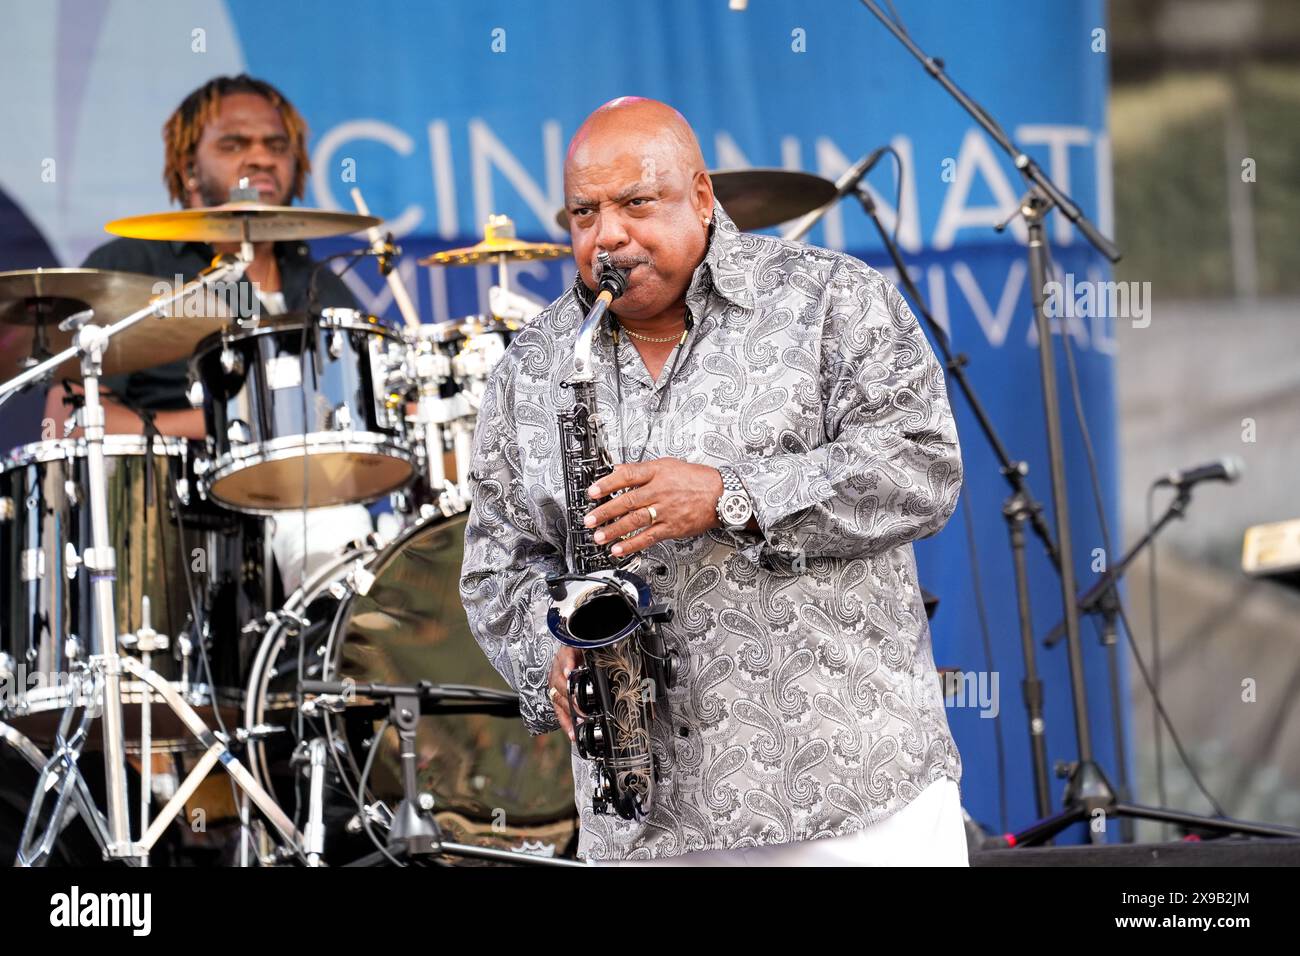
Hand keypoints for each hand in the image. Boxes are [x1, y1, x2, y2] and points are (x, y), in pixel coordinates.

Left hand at [547, 645, 583, 742]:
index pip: (560, 710)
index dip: (566, 723)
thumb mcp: (578, 686)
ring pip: (560, 680)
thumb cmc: (579, 665)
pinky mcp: (566, 649)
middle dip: (571, 708)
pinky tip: (571, 671)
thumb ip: (580, 701)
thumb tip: (588, 720)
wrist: (576, 641)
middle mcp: (555, 679)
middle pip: (559, 697)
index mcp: (557, 691)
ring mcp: (559, 664)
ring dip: (569, 691)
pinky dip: (567, 664)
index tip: (574, 735)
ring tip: (577, 699)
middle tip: (582, 716)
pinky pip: (565, 657)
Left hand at [583, 458, 722, 557]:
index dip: (607, 483)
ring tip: (599, 536)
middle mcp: (660, 491)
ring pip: (634, 521)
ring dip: (614, 530)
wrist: (722, 495)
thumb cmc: (698, 479)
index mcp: (657, 473)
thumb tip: (620, 469)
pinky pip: (648, 537)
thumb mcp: (669, 465)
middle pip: (627, 501)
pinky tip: (619, 549)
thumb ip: (643, 469)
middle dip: (604, 511)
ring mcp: (665, 510)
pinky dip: (632, 544)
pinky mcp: (671, 527)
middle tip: (589, 519)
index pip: (627, 476)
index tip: (592, 491)